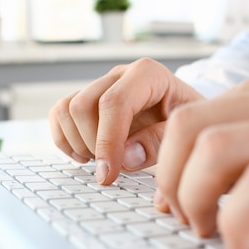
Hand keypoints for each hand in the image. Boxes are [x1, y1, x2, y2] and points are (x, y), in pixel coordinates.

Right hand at [49, 57, 203, 183]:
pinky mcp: (87, 99)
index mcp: (147, 74)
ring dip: (77, 142)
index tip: (108, 174)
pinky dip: (64, 139)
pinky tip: (86, 156)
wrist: (188, 115)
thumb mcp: (185, 133)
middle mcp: (119, 75)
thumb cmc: (188, 122)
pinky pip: (59, 114)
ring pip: (66, 109)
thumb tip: (125, 157)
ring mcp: (101, 85)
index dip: (107, 141)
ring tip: (102, 161)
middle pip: (83, 105)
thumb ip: (159, 143)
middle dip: (93, 144)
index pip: (114, 103)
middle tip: (113, 169)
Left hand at [154, 58, 248, 248]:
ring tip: (212, 232)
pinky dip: (236, 224)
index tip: (176, 198)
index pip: (194, 112)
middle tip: (187, 218)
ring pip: (212, 151)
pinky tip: (244, 245)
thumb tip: (207, 170)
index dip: (171, 163)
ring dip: (194, 201)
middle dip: (171, 180)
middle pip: (188, 127)